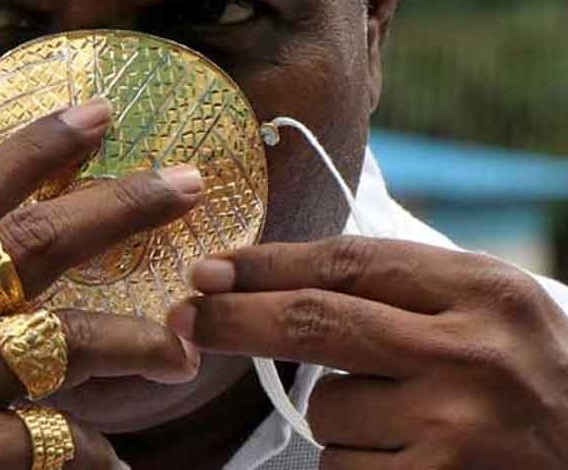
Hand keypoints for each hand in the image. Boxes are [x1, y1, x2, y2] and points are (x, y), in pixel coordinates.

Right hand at [0, 100, 202, 469]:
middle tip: (188, 182)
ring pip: (67, 338)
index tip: (96, 113)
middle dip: (122, 205)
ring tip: (181, 356)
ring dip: (138, 342)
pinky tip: (112, 464)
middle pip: (35, 242)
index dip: (35, 147)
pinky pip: (58, 441)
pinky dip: (94, 454)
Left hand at [168, 237, 567, 468]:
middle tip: (185, 316)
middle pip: (316, 321)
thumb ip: (403, 290)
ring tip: (408, 421)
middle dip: (236, 317)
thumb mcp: (486, 312)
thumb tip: (276, 279)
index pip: (348, 263)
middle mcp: (470, 354)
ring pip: (326, 410)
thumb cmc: (528, 378)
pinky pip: (340, 469)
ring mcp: (456, 430)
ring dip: (336, 416)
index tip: (211, 268)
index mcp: (482, 291)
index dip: (267, 264)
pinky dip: (355, 464)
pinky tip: (409, 460)